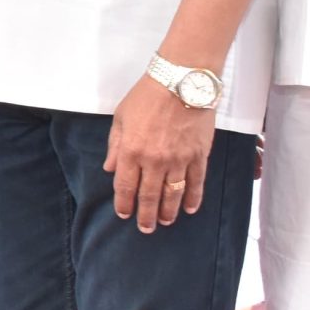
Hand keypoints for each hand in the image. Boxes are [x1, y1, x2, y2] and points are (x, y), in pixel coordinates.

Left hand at [104, 73, 215, 232]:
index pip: (125, 186)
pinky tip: (190, 209)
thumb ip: (115, 146)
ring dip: (169, 211)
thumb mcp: (121, 117)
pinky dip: (193, 198)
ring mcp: (179, 160)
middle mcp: (154, 160)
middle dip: (146, 215)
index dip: (124, 203)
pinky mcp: (199, 155)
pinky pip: (196, 183)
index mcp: (132, 150)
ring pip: (173, 195)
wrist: (181, 81)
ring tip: (166, 221)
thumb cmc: (147, 96)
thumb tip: (110, 168)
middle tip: (146, 228)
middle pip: (149, 196)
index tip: (124, 214)